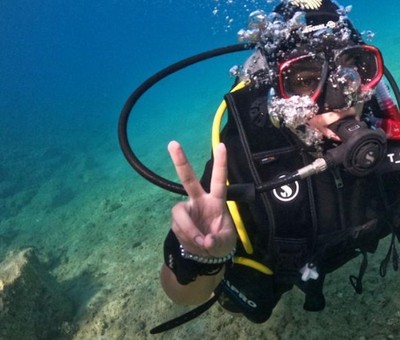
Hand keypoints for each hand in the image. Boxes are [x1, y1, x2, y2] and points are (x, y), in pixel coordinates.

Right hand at [168, 141, 236, 257]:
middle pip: (188, 179)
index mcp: (216, 201)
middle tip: (173, 143)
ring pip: (180, 213)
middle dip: (181, 161)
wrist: (206, 256)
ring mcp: (187, 210)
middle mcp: (199, 200)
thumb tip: (206, 240)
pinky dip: (186, 238)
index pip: (219, 179)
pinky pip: (178, 228)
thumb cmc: (220, 242)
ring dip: (189, 229)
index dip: (221, 163)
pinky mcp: (177, 221)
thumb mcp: (225, 243)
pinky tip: (194, 244)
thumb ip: (218, 241)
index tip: (221, 145)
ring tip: (200, 242)